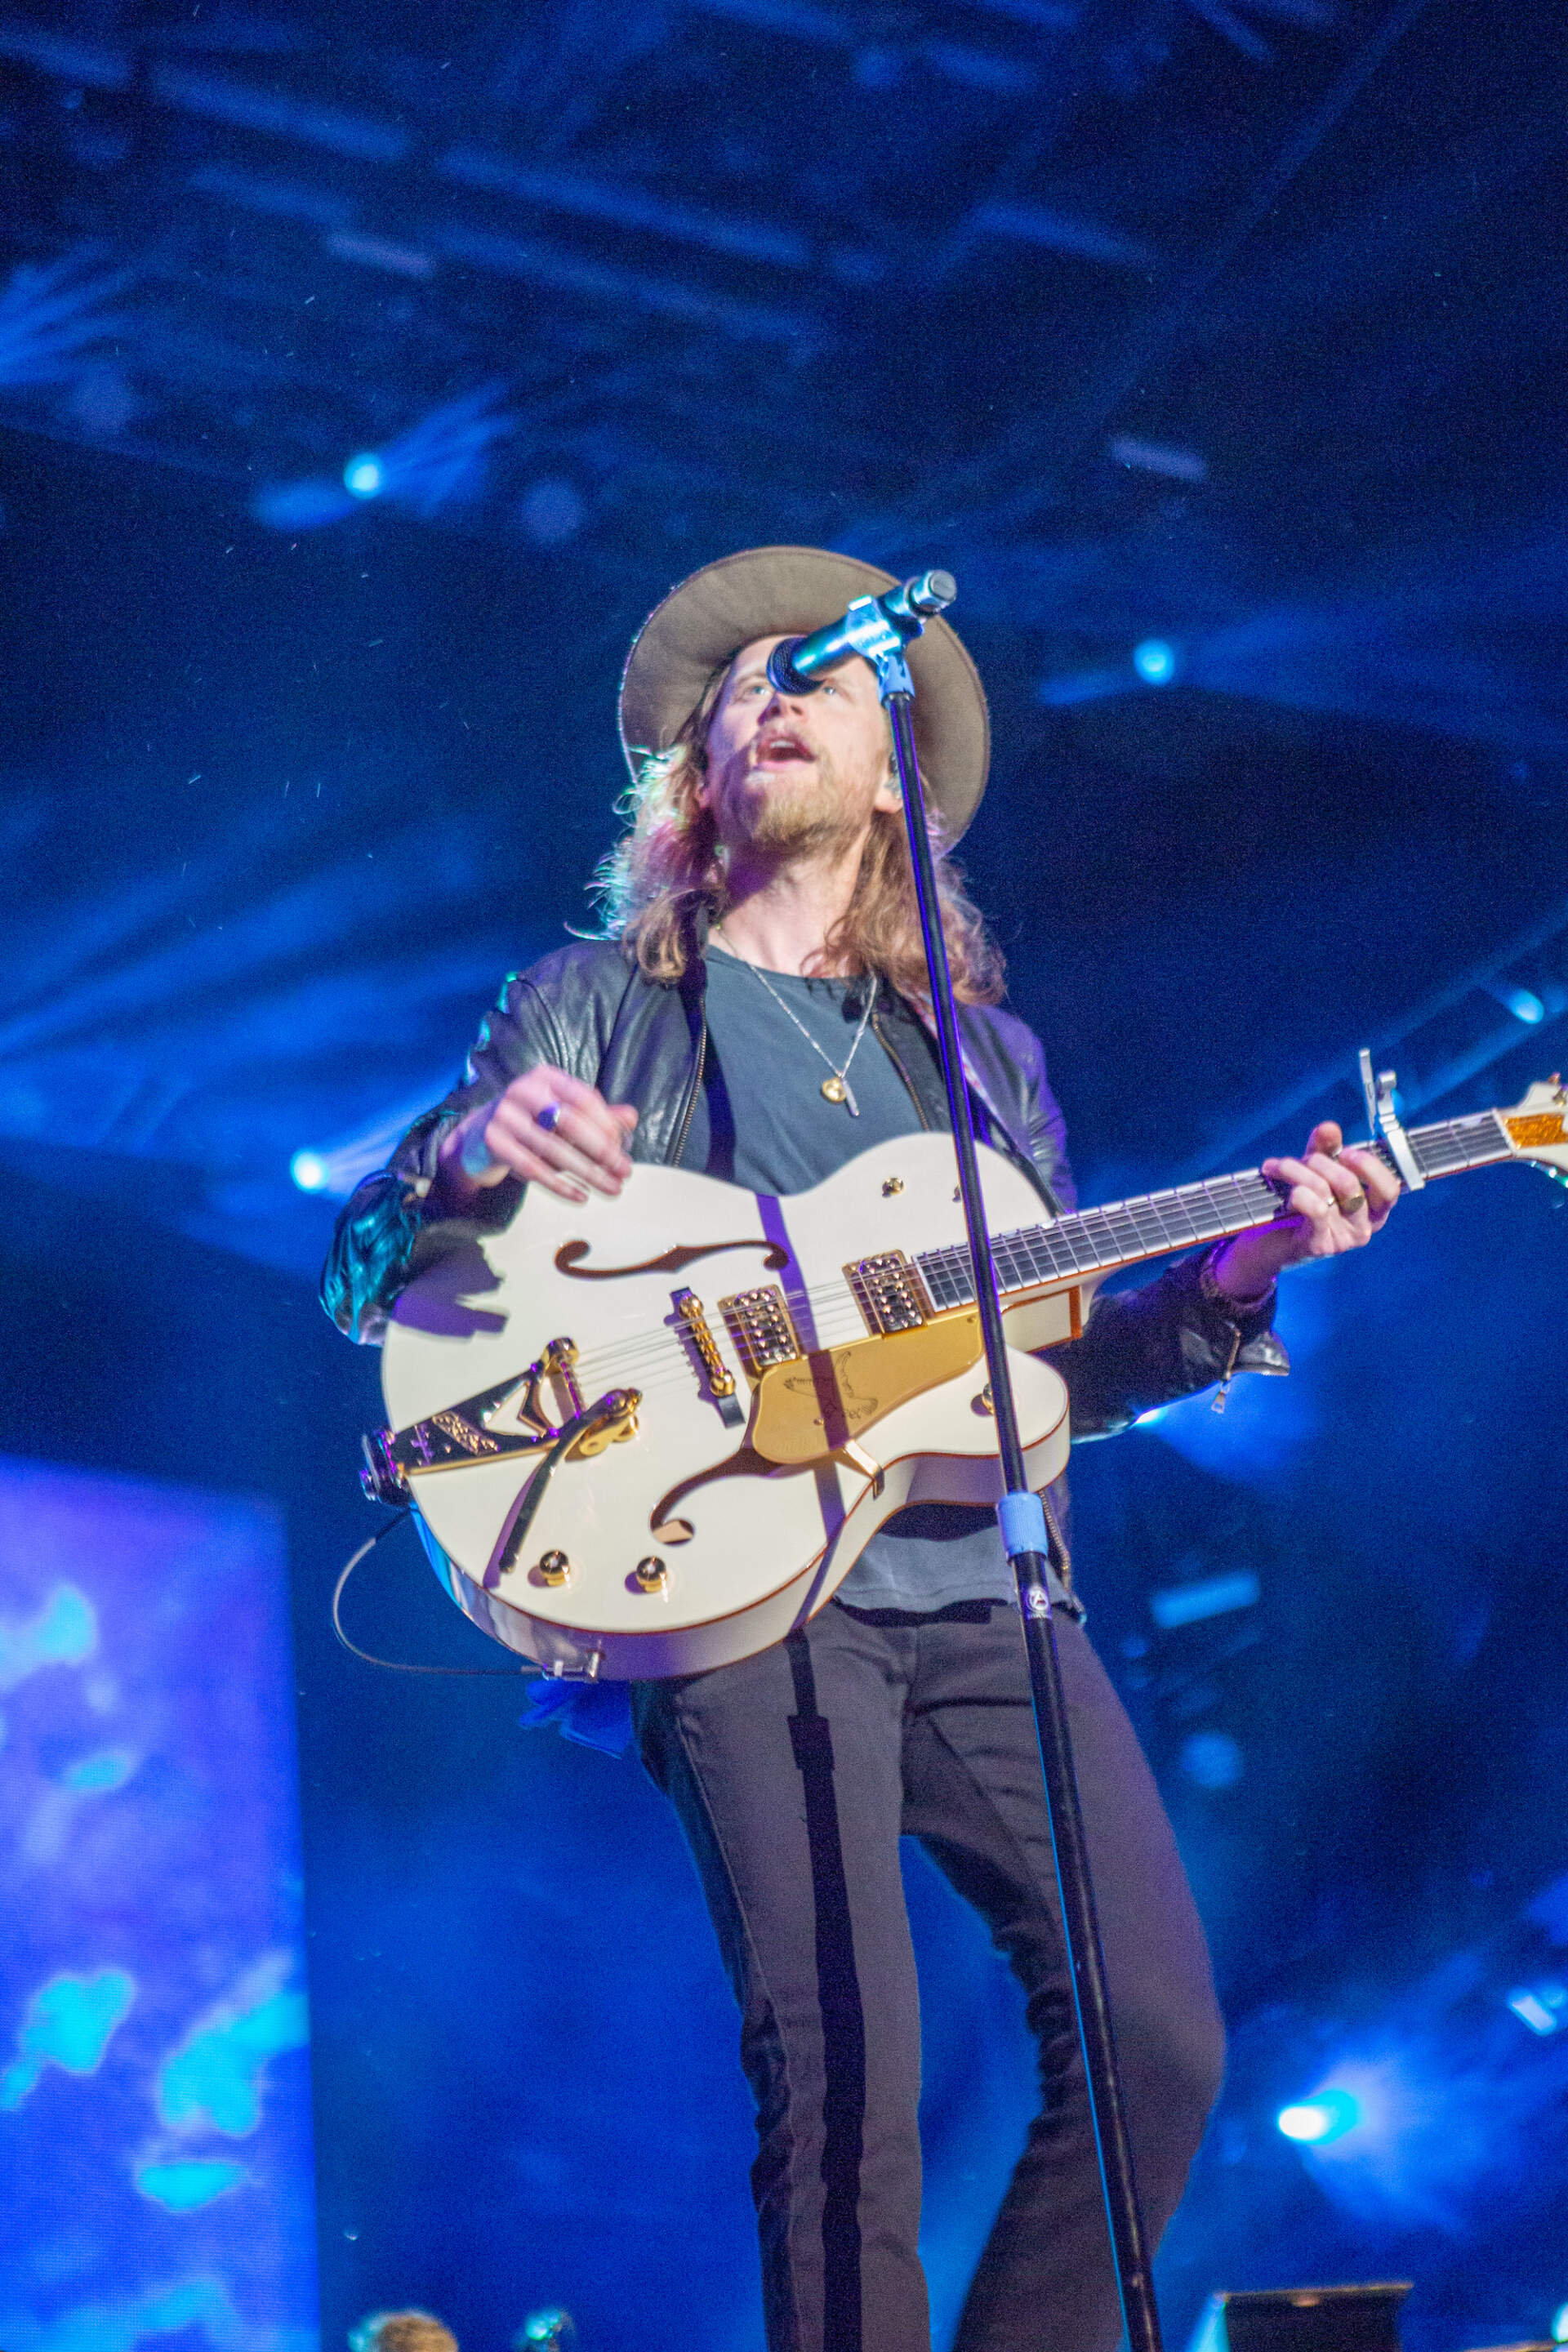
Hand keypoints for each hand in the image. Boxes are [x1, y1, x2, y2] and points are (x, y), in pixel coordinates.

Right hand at [436, 1065, 636, 1206]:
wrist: (478, 1138)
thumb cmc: (531, 1125)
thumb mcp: (563, 1116)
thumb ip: (597, 1117)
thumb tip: (631, 1117)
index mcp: (546, 1078)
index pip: (584, 1098)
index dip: (607, 1124)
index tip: (624, 1148)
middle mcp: (523, 1090)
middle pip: (571, 1122)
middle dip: (603, 1150)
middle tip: (625, 1172)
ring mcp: (504, 1115)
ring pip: (553, 1148)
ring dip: (587, 1172)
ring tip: (612, 1189)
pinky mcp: (493, 1142)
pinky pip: (532, 1167)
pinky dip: (560, 1185)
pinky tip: (581, 1196)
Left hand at [1209, 1119, 1398, 1304]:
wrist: (1274, 1242)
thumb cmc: (1305, 1202)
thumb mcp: (1317, 1170)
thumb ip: (1326, 1148)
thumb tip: (1329, 1127)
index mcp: (1374, 1208)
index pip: (1389, 1188)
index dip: (1369, 1166)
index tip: (1345, 1152)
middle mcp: (1365, 1226)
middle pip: (1350, 1184)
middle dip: (1321, 1163)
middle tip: (1304, 1158)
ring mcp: (1344, 1239)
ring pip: (1324, 1192)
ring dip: (1296, 1171)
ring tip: (1278, 1166)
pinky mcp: (1321, 1245)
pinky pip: (1313, 1209)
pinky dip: (1297, 1193)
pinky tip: (1286, 1192)